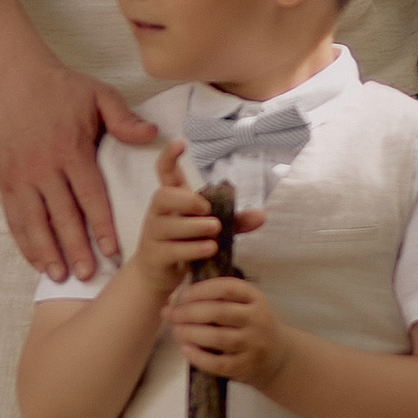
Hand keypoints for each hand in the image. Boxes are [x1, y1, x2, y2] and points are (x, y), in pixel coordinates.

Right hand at [0, 57, 160, 281]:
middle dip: (76, 249)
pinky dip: (24, 241)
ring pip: (34, 222)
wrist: (12, 78)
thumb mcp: (99, 94)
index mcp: (71, 150)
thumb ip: (124, 119)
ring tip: (60, 276)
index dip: (101, 226)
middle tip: (89, 275)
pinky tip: (35, 259)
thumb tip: (153, 136)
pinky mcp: (4, 179)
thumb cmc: (62, 87)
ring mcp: (20, 176)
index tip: (112, 251)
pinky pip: (14, 217)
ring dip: (47, 252)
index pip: (89, 196)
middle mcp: (43, 167)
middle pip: (62, 216)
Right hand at [133, 144, 267, 296]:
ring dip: (195, 226)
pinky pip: (173, 249)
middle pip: (162, 196)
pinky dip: (194, 248)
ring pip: (169, 225)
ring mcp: (154, 234)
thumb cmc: (185, 243)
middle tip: (207, 208)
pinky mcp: (156, 255)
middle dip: (186, 199)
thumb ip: (234, 221)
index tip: (181, 142)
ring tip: (215, 230)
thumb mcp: (210, 228)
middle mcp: (159, 213)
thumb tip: (263, 215)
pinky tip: (210, 248)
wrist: (158, 275)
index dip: (169, 156)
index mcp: (172, 200)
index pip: (164, 172)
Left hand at [160, 273, 287, 388]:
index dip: (201, 290)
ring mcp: (253, 344)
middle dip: (189, 312)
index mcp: (255, 298)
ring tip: (176, 331)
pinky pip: (219, 363)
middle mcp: (257, 319)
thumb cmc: (249, 325)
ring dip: (192, 333)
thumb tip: (178, 296)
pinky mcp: (246, 366)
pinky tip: (185, 350)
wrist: (277, 356)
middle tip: (171, 314)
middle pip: (219, 312)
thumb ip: (219, 298)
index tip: (182, 295)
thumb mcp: (245, 304)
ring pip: (218, 338)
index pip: (227, 288)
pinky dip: (199, 357)